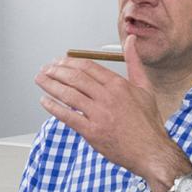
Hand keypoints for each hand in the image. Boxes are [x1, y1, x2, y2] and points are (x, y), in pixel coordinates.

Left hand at [33, 58, 178, 187]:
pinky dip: (54, 107)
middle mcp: (107, 97)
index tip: (60, 62)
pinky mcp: (92, 132)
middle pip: (75, 78)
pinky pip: (68, 116)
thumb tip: (131, 40)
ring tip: (40, 80)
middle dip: (56, 71)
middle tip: (46, 69)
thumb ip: (134, 62)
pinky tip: (45, 101)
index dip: (70, 62)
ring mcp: (99, 115)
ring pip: (69, 95)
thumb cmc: (148, 123)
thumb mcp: (145, 87)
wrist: (151, 151)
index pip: (88, 67)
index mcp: (118, 85)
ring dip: (51, 85)